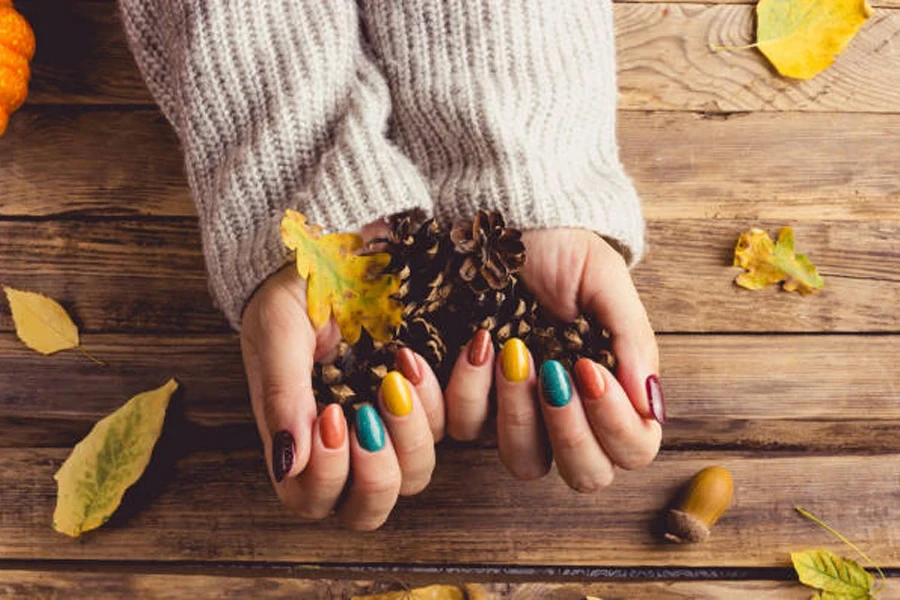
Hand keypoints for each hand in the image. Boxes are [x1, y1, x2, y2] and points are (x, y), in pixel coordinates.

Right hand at [240, 226, 446, 529]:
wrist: (343, 243)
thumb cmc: (299, 290)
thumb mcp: (280, 333)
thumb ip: (281, 397)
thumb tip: (286, 464)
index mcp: (303, 437)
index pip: (310, 499)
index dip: (324, 478)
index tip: (332, 417)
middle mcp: (349, 444)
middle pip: (367, 508)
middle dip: (374, 472)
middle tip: (367, 415)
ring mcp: (394, 425)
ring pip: (415, 475)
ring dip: (413, 433)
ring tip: (401, 370)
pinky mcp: (434, 399)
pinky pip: (459, 425)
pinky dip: (454, 397)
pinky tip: (437, 355)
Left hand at [444, 228, 662, 490]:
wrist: (501, 222)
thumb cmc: (561, 251)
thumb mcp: (604, 280)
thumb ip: (631, 339)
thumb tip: (649, 402)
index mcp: (612, 392)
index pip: (633, 448)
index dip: (616, 424)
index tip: (589, 368)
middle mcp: (569, 416)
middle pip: (585, 475)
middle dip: (569, 430)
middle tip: (554, 373)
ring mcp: (518, 415)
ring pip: (524, 462)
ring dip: (518, 412)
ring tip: (510, 350)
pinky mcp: (471, 402)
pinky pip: (464, 428)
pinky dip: (467, 390)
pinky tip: (474, 344)